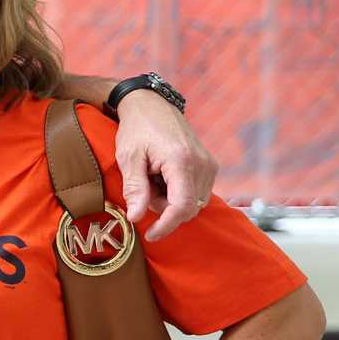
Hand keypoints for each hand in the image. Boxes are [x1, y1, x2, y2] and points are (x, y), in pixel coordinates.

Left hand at [114, 89, 215, 240]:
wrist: (151, 105)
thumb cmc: (137, 129)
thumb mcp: (129, 158)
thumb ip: (135, 189)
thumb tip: (136, 217)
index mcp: (182, 161)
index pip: (182, 207)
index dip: (167, 225)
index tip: (151, 235)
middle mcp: (202, 164)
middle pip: (188, 208)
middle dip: (164, 208)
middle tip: (144, 186)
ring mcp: (209, 164)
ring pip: (193, 202)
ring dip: (170, 200)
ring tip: (152, 178)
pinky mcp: (209, 165)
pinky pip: (196, 192)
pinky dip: (178, 192)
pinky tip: (162, 177)